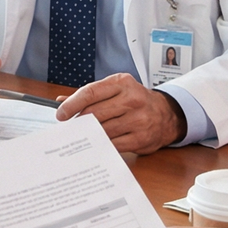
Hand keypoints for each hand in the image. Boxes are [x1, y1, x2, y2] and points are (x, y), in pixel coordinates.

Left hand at [55, 74, 181, 152]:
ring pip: (103, 130)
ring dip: (89, 135)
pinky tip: (96, 144)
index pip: (90, 92)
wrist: (166, 114)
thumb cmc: (135, 101)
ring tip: (82, 136)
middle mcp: (132, 99)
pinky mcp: (141, 137)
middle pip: (94, 113)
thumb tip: (61, 101)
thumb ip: (90, 95)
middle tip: (70, 128)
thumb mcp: (116, 90)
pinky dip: (102, 145)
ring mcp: (138, 119)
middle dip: (79, 122)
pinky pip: (113, 144)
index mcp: (122, 83)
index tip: (61, 114)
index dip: (72, 104)